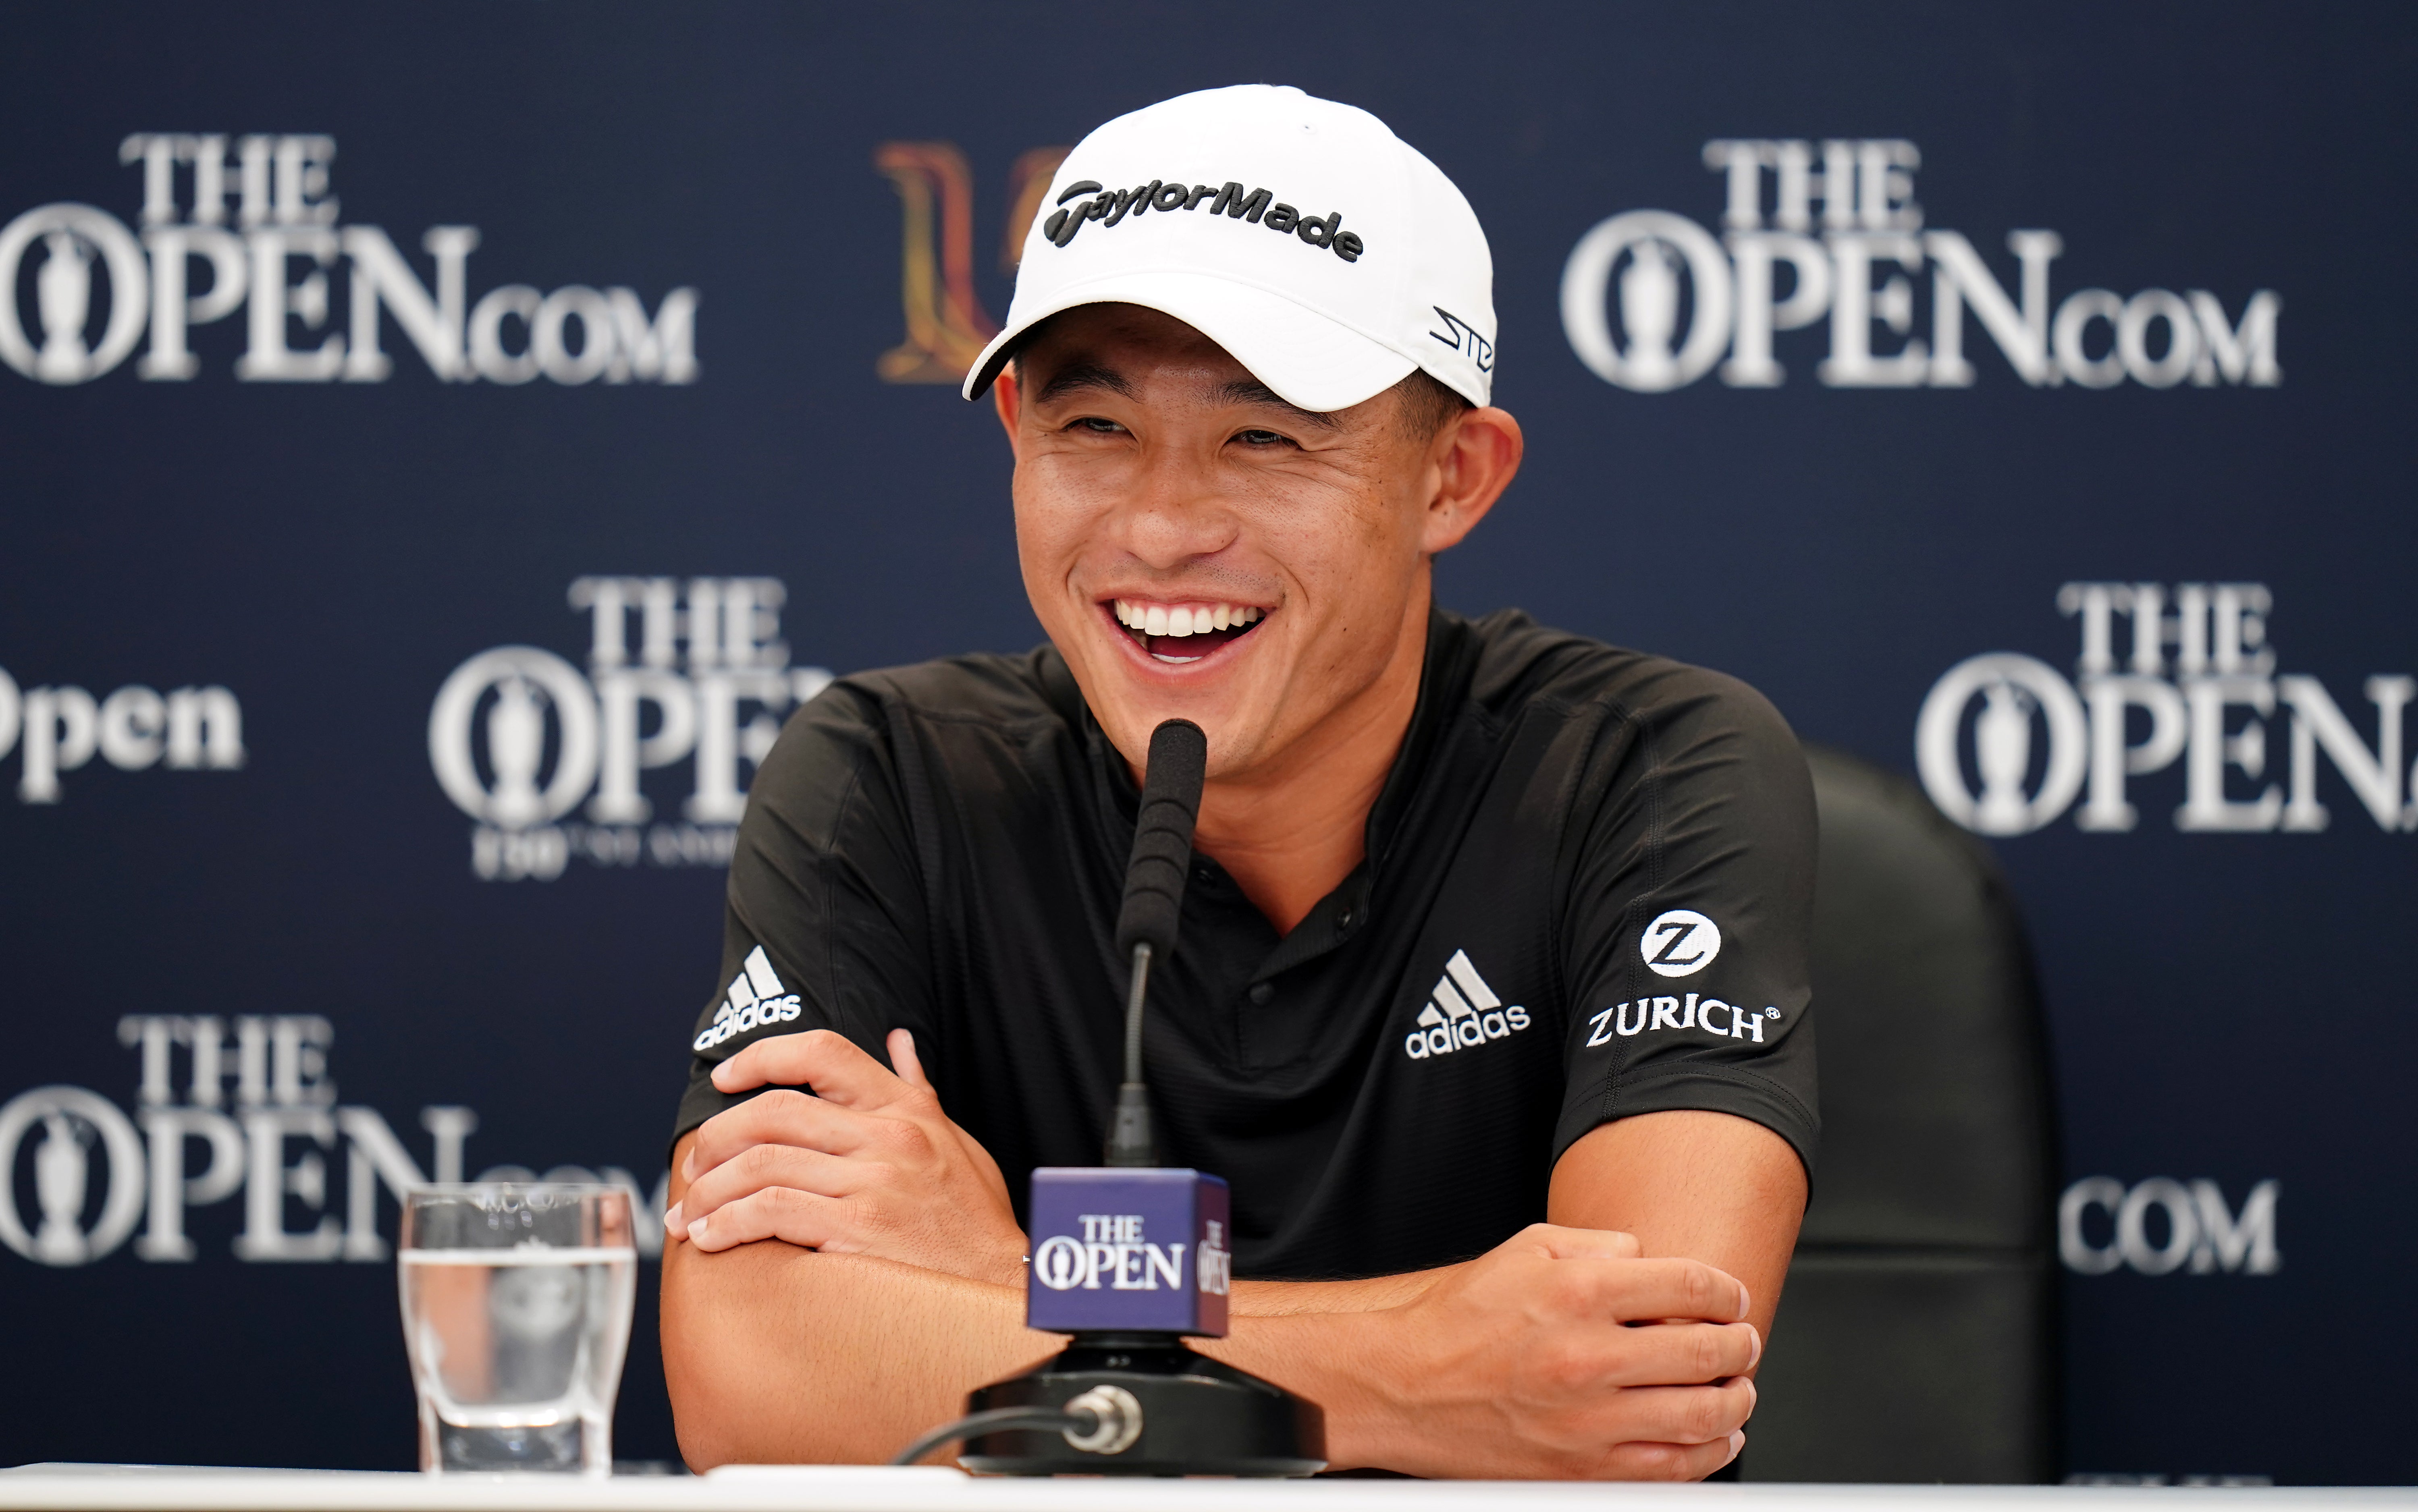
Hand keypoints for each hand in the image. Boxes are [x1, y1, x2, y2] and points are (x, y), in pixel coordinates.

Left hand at [666, 1028, 1027, 1286]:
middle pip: (775, 1110)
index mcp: (906, 1110)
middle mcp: (888, 1137)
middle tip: (694, 1165)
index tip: (726, 1076)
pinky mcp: (859, 1229)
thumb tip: (899, 1042)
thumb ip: (919, 1091)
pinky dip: (730, 1223)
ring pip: (763, 1162)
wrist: (1000, 1288)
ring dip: (710, 1190)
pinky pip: (772, 1211)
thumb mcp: (956, 1142)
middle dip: (717, 1137)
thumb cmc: (974, 1221)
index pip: (824, 1053)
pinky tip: (713, 1238)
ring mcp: (874, 1182)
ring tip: (690, 1214)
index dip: (763, 1056)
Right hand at [1343, 1223, 1759, 1478]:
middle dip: (1739, 1345)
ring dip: (1736, 1400)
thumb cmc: (1458, 1317)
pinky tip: (1719, 1438)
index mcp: (1577, 1291)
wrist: (1402, 1384)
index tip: (1732, 1298)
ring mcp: (1587, 1420)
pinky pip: (1671, 1468)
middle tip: (1744, 1340)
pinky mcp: (1580, 1470)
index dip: (1726, 1291)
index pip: (1690, 1284)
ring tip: (1739, 1388)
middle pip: (1706, 1350)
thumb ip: (1597, 1245)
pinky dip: (1710, 1454)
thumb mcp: (1524, 1249)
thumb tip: (1651, 1260)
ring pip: (1702, 1415)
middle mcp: (1587, 1356)